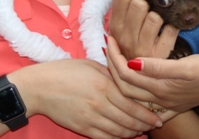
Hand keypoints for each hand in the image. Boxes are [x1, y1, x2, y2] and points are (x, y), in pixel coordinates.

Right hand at [18, 59, 161, 138]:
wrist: (40, 87)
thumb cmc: (65, 72)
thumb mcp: (92, 66)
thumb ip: (112, 75)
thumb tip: (129, 79)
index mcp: (104, 86)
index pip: (132, 105)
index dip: (147, 114)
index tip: (158, 116)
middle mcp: (100, 105)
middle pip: (129, 121)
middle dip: (145, 125)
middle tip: (155, 125)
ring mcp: (90, 118)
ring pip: (118, 132)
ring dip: (132, 133)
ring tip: (141, 131)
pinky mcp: (82, 128)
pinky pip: (104, 138)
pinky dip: (117, 138)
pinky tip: (123, 136)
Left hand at [106, 35, 198, 111]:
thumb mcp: (185, 66)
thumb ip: (157, 66)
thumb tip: (131, 63)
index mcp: (160, 88)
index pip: (126, 74)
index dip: (114, 57)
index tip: (109, 39)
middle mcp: (160, 98)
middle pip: (125, 86)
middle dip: (113, 67)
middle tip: (108, 47)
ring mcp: (167, 104)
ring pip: (134, 95)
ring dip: (121, 79)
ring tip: (116, 61)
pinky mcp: (174, 103)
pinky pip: (149, 107)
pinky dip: (137, 100)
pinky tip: (134, 91)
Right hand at [109, 0, 177, 58]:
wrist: (142, 77)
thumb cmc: (132, 46)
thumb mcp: (120, 30)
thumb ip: (122, 9)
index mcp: (115, 28)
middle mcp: (126, 38)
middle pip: (139, 3)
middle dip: (146, 3)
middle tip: (148, 11)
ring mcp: (143, 47)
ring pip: (155, 17)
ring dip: (159, 17)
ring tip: (157, 24)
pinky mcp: (160, 54)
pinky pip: (172, 30)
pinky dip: (173, 28)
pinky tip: (168, 32)